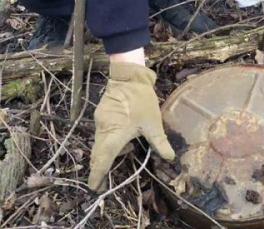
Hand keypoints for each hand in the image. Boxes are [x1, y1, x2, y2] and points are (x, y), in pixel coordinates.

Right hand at [87, 62, 175, 191]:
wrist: (128, 75)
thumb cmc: (141, 100)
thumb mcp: (153, 122)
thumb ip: (159, 141)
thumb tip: (169, 157)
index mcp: (114, 135)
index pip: (102, 159)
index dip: (98, 175)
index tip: (94, 187)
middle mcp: (103, 130)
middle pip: (98, 153)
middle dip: (100, 167)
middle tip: (103, 179)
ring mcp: (99, 121)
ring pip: (100, 143)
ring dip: (107, 152)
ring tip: (126, 151)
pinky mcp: (100, 114)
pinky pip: (101, 133)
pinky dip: (108, 140)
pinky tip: (123, 137)